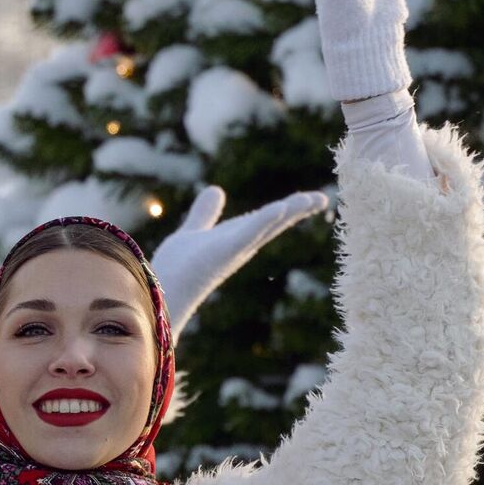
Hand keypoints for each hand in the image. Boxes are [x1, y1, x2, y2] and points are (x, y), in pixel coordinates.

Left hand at [151, 186, 330, 332]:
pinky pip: (247, 234)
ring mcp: (233, 250)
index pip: (266, 219)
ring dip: (291, 212)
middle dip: (299, 210)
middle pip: (275, 223)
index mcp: (236, 238)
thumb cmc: (176, 269)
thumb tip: (216, 189)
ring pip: (268, 226)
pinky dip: (264, 220)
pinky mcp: (222, 252)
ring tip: (315, 199)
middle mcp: (240, 246)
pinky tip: (281, 207)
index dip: (288, 208)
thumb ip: (205, 213)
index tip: (312, 198)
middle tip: (324, 197)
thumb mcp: (194, 231)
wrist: (159, 295)